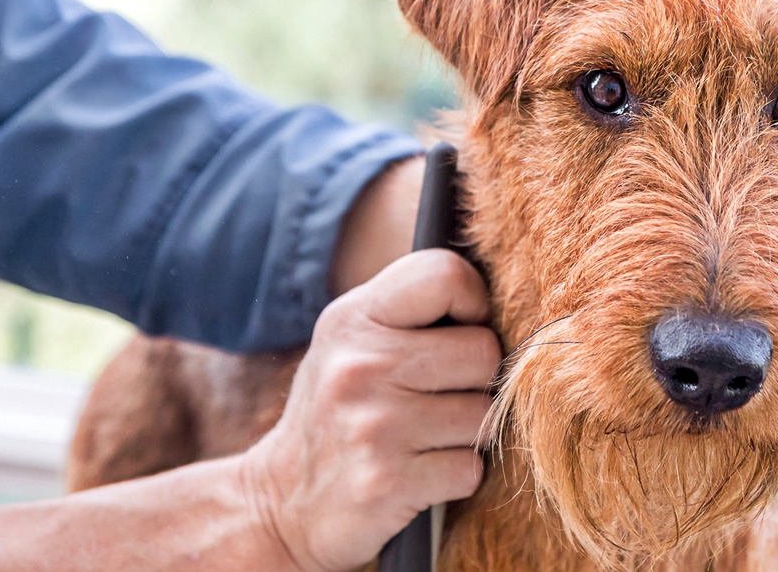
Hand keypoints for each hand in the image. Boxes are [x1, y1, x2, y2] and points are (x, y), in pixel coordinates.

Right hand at [242, 249, 500, 570]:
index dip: (472, 301)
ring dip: (466, 433)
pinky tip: (418, 472)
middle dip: (474, 380)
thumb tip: (496, 298)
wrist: (280, 503)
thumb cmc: (338, 411)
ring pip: (484, 415)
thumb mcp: (351, 342)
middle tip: (436, 397)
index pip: (444, 274)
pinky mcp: (387, 482)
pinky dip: (456, 475)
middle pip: (483, 352)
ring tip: (423, 437)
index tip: (459, 330)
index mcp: (353, 319)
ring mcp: (373, 426)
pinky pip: (471, 468)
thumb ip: (410, 312)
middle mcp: (360, 366)